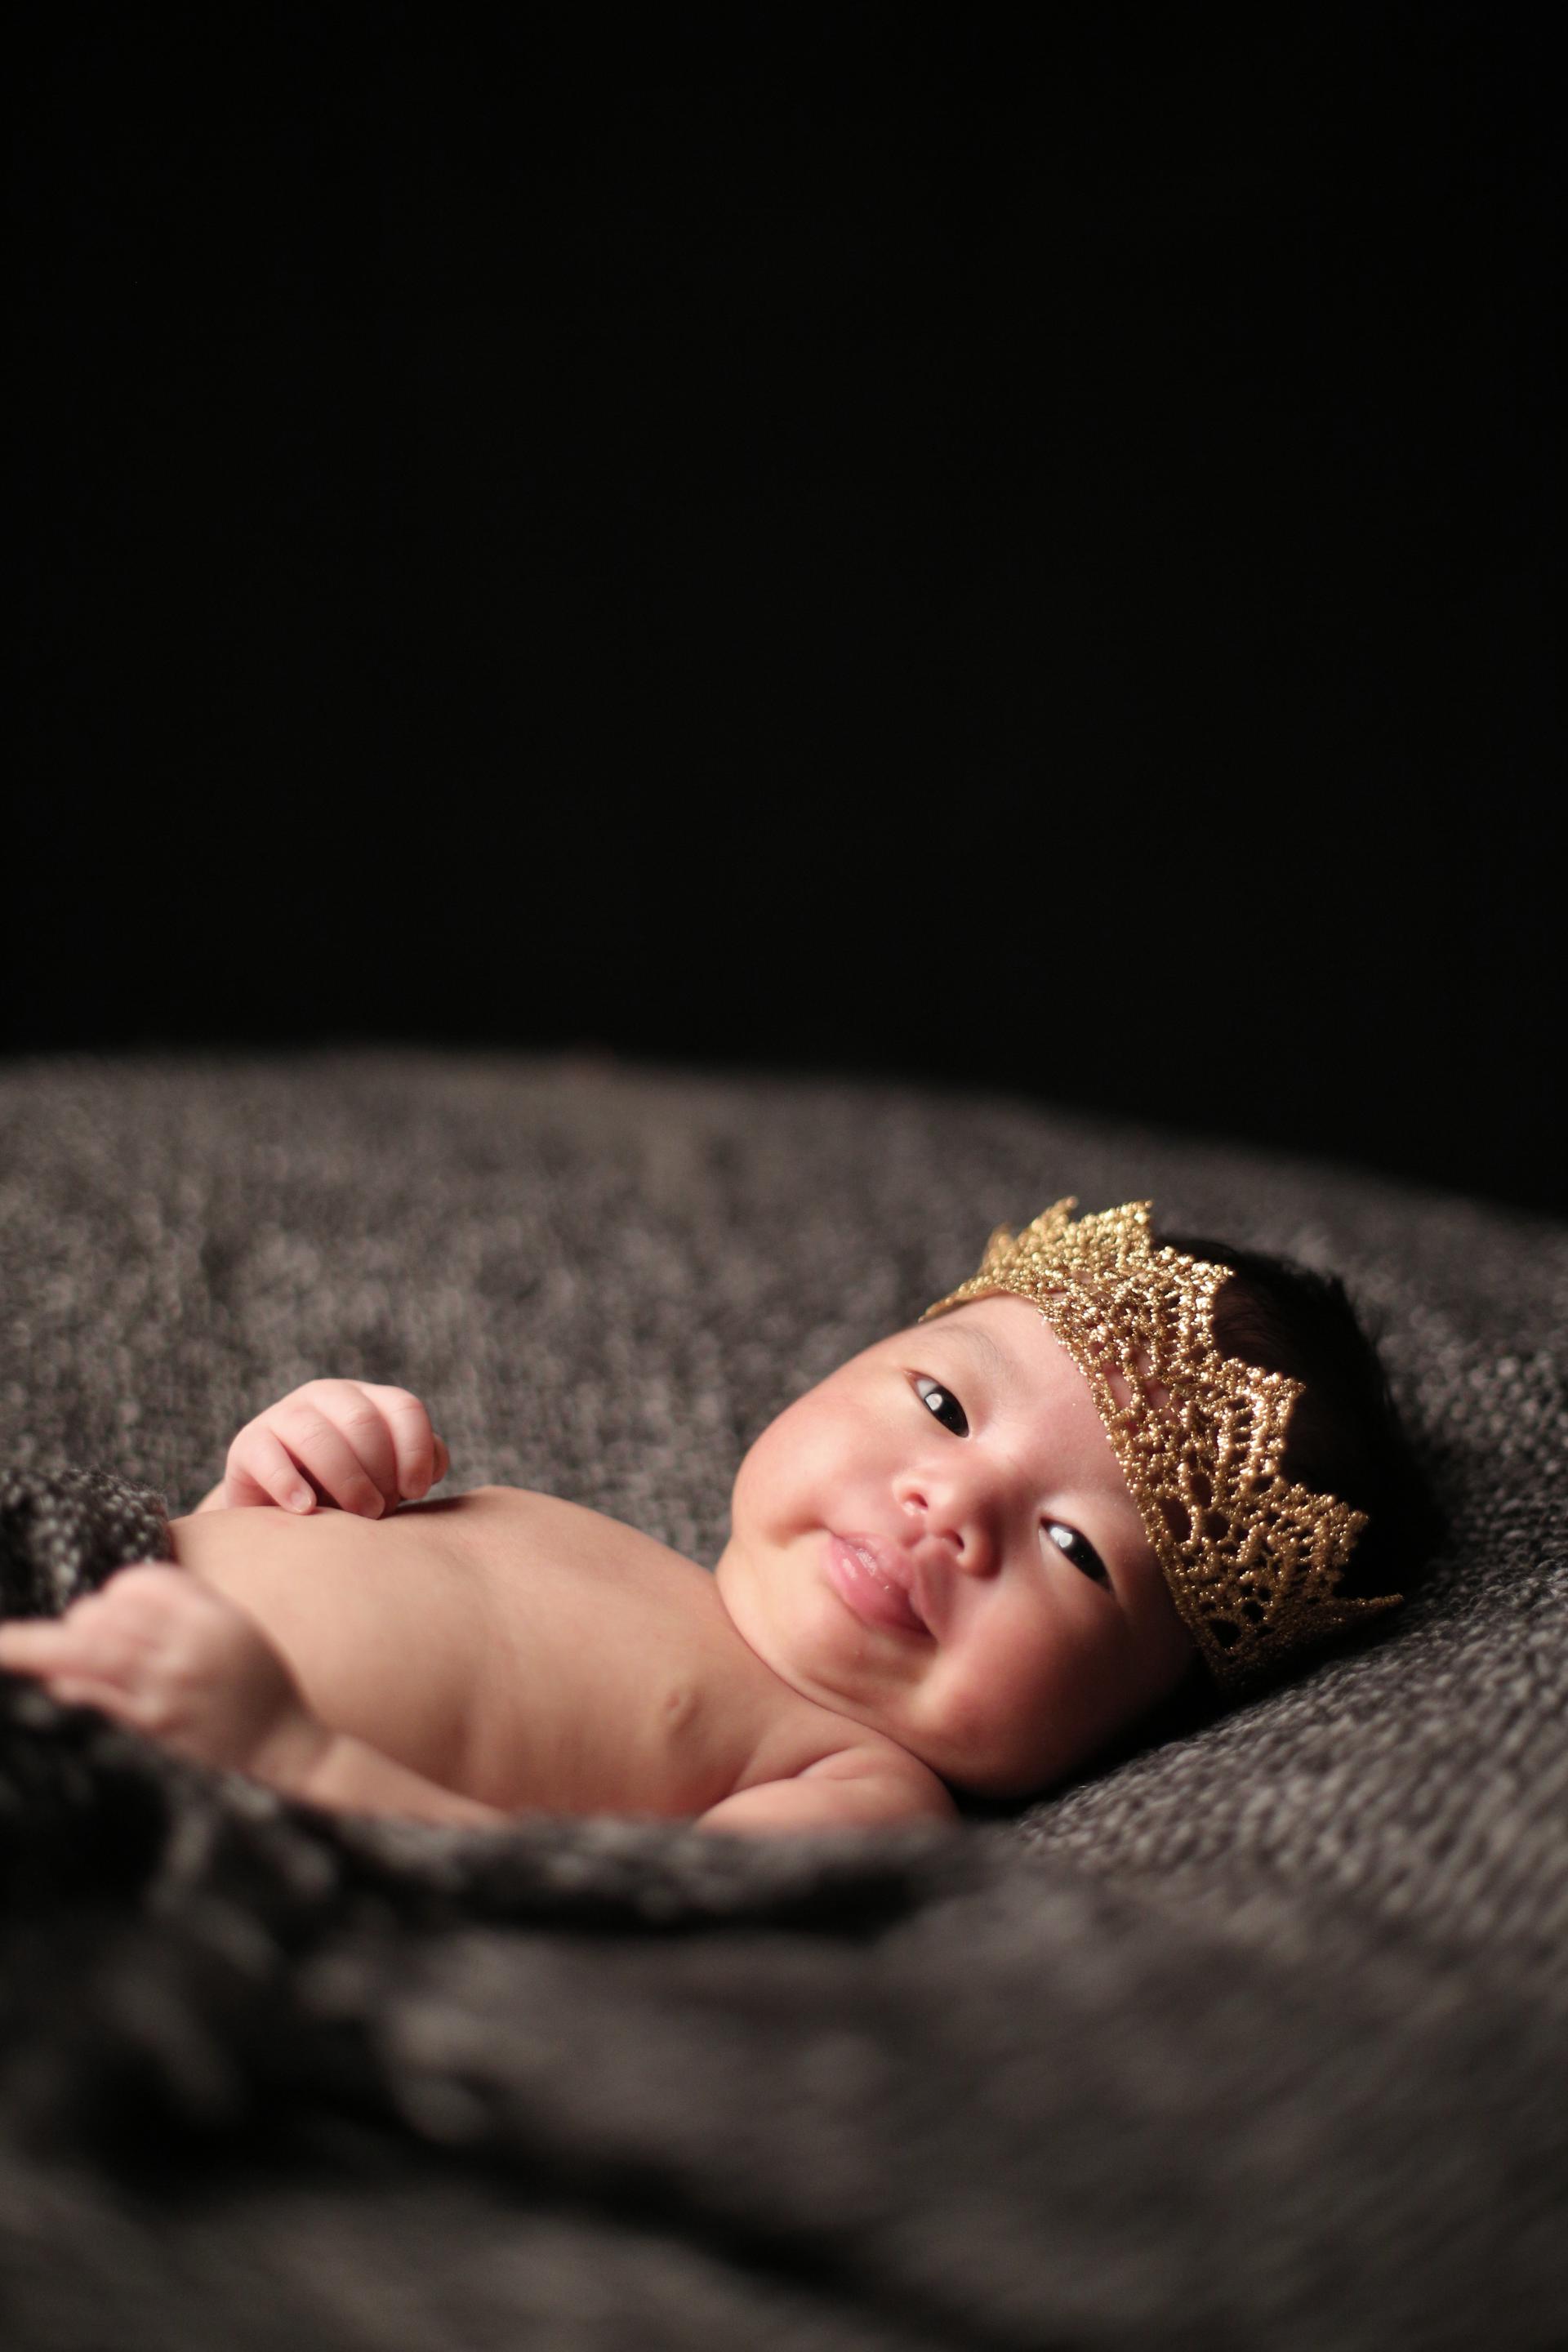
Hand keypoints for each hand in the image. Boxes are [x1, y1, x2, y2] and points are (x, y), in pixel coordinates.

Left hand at [0, 1564, 328, 1783]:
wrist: (284, 1743)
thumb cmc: (255, 1682)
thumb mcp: (232, 1625)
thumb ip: (183, 1602)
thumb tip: (111, 1598)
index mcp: (211, 1614)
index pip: (139, 1581)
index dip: (116, 1592)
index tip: (113, 1606)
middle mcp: (190, 1643)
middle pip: (105, 1611)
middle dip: (80, 1620)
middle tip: (79, 1635)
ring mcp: (170, 1684)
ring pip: (88, 1648)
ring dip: (47, 1647)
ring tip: (17, 1648)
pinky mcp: (156, 1722)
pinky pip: (94, 1693)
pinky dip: (66, 1682)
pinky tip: (62, 1684)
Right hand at [219, 1380, 449, 1517]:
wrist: (278, 1511)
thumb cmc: (345, 1492)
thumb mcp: (385, 1475)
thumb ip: (416, 1464)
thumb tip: (433, 1466)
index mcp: (366, 1398)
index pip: (404, 1408)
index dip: (415, 1451)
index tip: (416, 1492)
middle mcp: (326, 1396)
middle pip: (364, 1422)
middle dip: (379, 1473)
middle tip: (380, 1512)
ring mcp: (284, 1415)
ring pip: (318, 1436)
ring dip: (346, 1481)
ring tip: (357, 1516)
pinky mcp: (248, 1445)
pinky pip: (270, 1457)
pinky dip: (290, 1485)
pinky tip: (307, 1511)